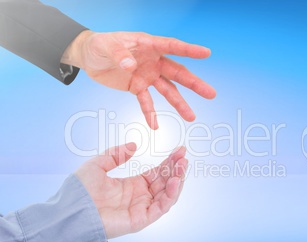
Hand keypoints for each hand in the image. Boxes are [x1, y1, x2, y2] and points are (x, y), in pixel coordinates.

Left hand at [62, 31, 215, 128]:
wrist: (89, 57)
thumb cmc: (99, 45)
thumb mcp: (106, 45)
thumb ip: (119, 54)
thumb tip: (131, 66)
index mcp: (149, 45)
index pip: (172, 46)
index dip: (189, 50)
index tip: (206, 53)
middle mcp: (153, 61)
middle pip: (177, 73)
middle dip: (194, 84)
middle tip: (211, 94)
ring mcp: (148, 76)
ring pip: (168, 90)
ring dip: (179, 104)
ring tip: (191, 117)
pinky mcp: (137, 87)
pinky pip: (146, 102)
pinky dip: (150, 114)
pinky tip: (155, 125)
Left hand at [74, 143, 187, 238]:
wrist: (69, 211)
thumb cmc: (79, 191)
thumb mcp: (98, 164)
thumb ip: (116, 154)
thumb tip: (134, 146)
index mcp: (133, 185)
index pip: (158, 172)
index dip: (169, 161)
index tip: (180, 149)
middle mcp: (140, 196)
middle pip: (165, 181)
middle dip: (176, 168)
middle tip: (184, 156)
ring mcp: (141, 208)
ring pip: (167, 194)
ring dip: (177, 180)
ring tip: (182, 166)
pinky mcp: (140, 219)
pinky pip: (161, 208)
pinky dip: (170, 195)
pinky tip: (175, 181)